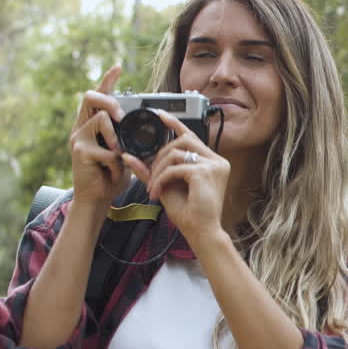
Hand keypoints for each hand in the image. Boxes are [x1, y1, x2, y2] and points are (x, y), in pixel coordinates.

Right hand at [68, 65, 128, 209]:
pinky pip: (106, 148)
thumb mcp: (124, 153)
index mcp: (92, 125)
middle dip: (110, 101)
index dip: (107, 80)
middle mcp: (81, 127)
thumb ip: (127, 137)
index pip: (98, 96)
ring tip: (119, 155)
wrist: (97, 199)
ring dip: (116, 137)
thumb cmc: (110, 176)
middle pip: (91, 97)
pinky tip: (113, 171)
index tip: (118, 67)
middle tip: (122, 115)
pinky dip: (115, 162)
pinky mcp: (80, 152)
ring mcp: (78, 138)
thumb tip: (145, 125)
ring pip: (101, 119)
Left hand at [123, 110, 229, 240]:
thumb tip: (130, 156)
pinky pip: (174, 167)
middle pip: (183, 140)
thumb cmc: (190, 213)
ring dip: (158, 169)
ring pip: (176, 153)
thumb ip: (152, 170)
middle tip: (151, 174)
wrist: (202, 232)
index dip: (175, 124)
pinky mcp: (204, 172)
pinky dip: (161, 179)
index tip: (160, 115)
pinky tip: (157, 193)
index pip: (192, 136)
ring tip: (153, 188)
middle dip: (161, 154)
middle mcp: (217, 161)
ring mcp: (213, 165)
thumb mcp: (167, 186)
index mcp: (212, 162)